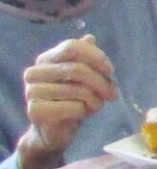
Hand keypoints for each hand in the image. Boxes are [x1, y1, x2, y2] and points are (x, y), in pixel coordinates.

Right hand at [19, 35, 116, 166]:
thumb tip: (90, 38)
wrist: (54, 131)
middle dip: (102, 82)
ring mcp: (32, 91)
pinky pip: (73, 107)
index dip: (96, 56)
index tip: (110, 71)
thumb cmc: (71, 100)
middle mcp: (34, 73)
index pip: (72, 47)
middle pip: (77, 69)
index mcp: (45, 59)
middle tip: (113, 94)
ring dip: (96, 100)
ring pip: (78, 90)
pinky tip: (83, 114)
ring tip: (96, 106)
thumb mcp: (82, 78)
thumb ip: (85, 58)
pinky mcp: (36, 111)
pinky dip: (85, 111)